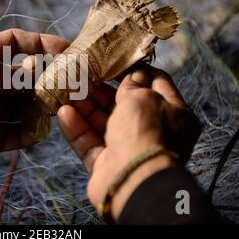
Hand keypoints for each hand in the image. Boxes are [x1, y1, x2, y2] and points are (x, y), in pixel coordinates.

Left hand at [0, 29, 68, 168]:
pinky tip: (39, 133)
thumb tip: (37, 69)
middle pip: (22, 79)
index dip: (42, 44)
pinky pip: (9, 135)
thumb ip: (12, 73)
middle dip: (44, 82)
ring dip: (38, 110)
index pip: (16, 43)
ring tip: (58, 110)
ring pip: (19, 109)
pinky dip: (24, 135)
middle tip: (69, 86)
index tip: (67, 49)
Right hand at [57, 66, 200, 220]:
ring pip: (103, 123)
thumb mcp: (143, 97)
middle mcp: (152, 131)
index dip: (136, 70)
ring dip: (85, 106)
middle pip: (124, 104)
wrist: (133, 179)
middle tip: (82, 73)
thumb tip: (133, 75)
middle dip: (102, 89)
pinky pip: (90, 142)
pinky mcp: (106, 163)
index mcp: (174, 114)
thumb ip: (134, 84)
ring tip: (66, 89)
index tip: (115, 59)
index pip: (157, 83)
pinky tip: (64, 112)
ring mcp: (128, 148)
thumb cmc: (145, 131)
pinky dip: (78, 128)